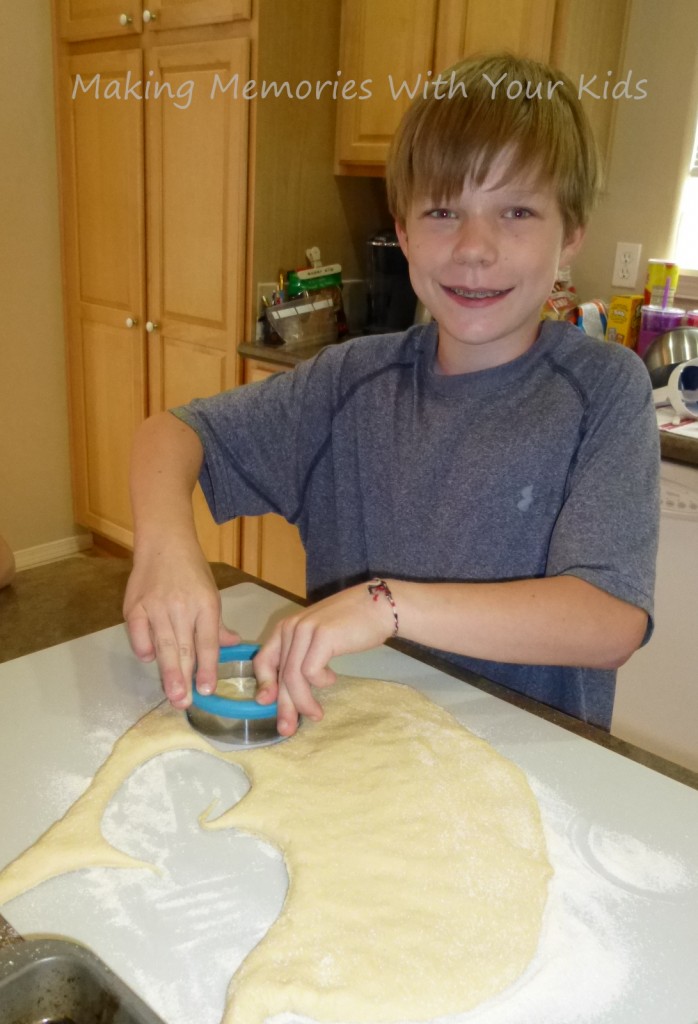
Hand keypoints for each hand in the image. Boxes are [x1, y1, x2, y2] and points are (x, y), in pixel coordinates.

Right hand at [123, 542, 239, 708]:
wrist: (164, 543)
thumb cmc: (191, 570)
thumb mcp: (212, 594)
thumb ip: (217, 624)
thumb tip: (233, 645)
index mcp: (205, 604)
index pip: (207, 642)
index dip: (207, 667)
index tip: (206, 689)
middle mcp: (181, 606)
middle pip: (183, 648)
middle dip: (184, 678)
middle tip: (184, 703)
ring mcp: (155, 606)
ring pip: (162, 646)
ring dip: (167, 673)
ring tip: (171, 695)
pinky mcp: (134, 606)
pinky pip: (138, 636)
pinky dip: (144, 650)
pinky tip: (151, 659)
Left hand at [253, 582, 394, 736]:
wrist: (378, 606)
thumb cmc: (351, 625)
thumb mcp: (318, 639)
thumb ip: (302, 657)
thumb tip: (289, 691)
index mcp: (286, 628)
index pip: (263, 660)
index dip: (264, 684)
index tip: (268, 704)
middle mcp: (291, 627)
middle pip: (280, 674)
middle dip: (283, 705)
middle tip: (287, 728)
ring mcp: (306, 630)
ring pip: (294, 677)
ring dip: (303, 701)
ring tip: (316, 714)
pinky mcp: (323, 636)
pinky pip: (311, 671)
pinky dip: (321, 682)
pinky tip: (333, 678)